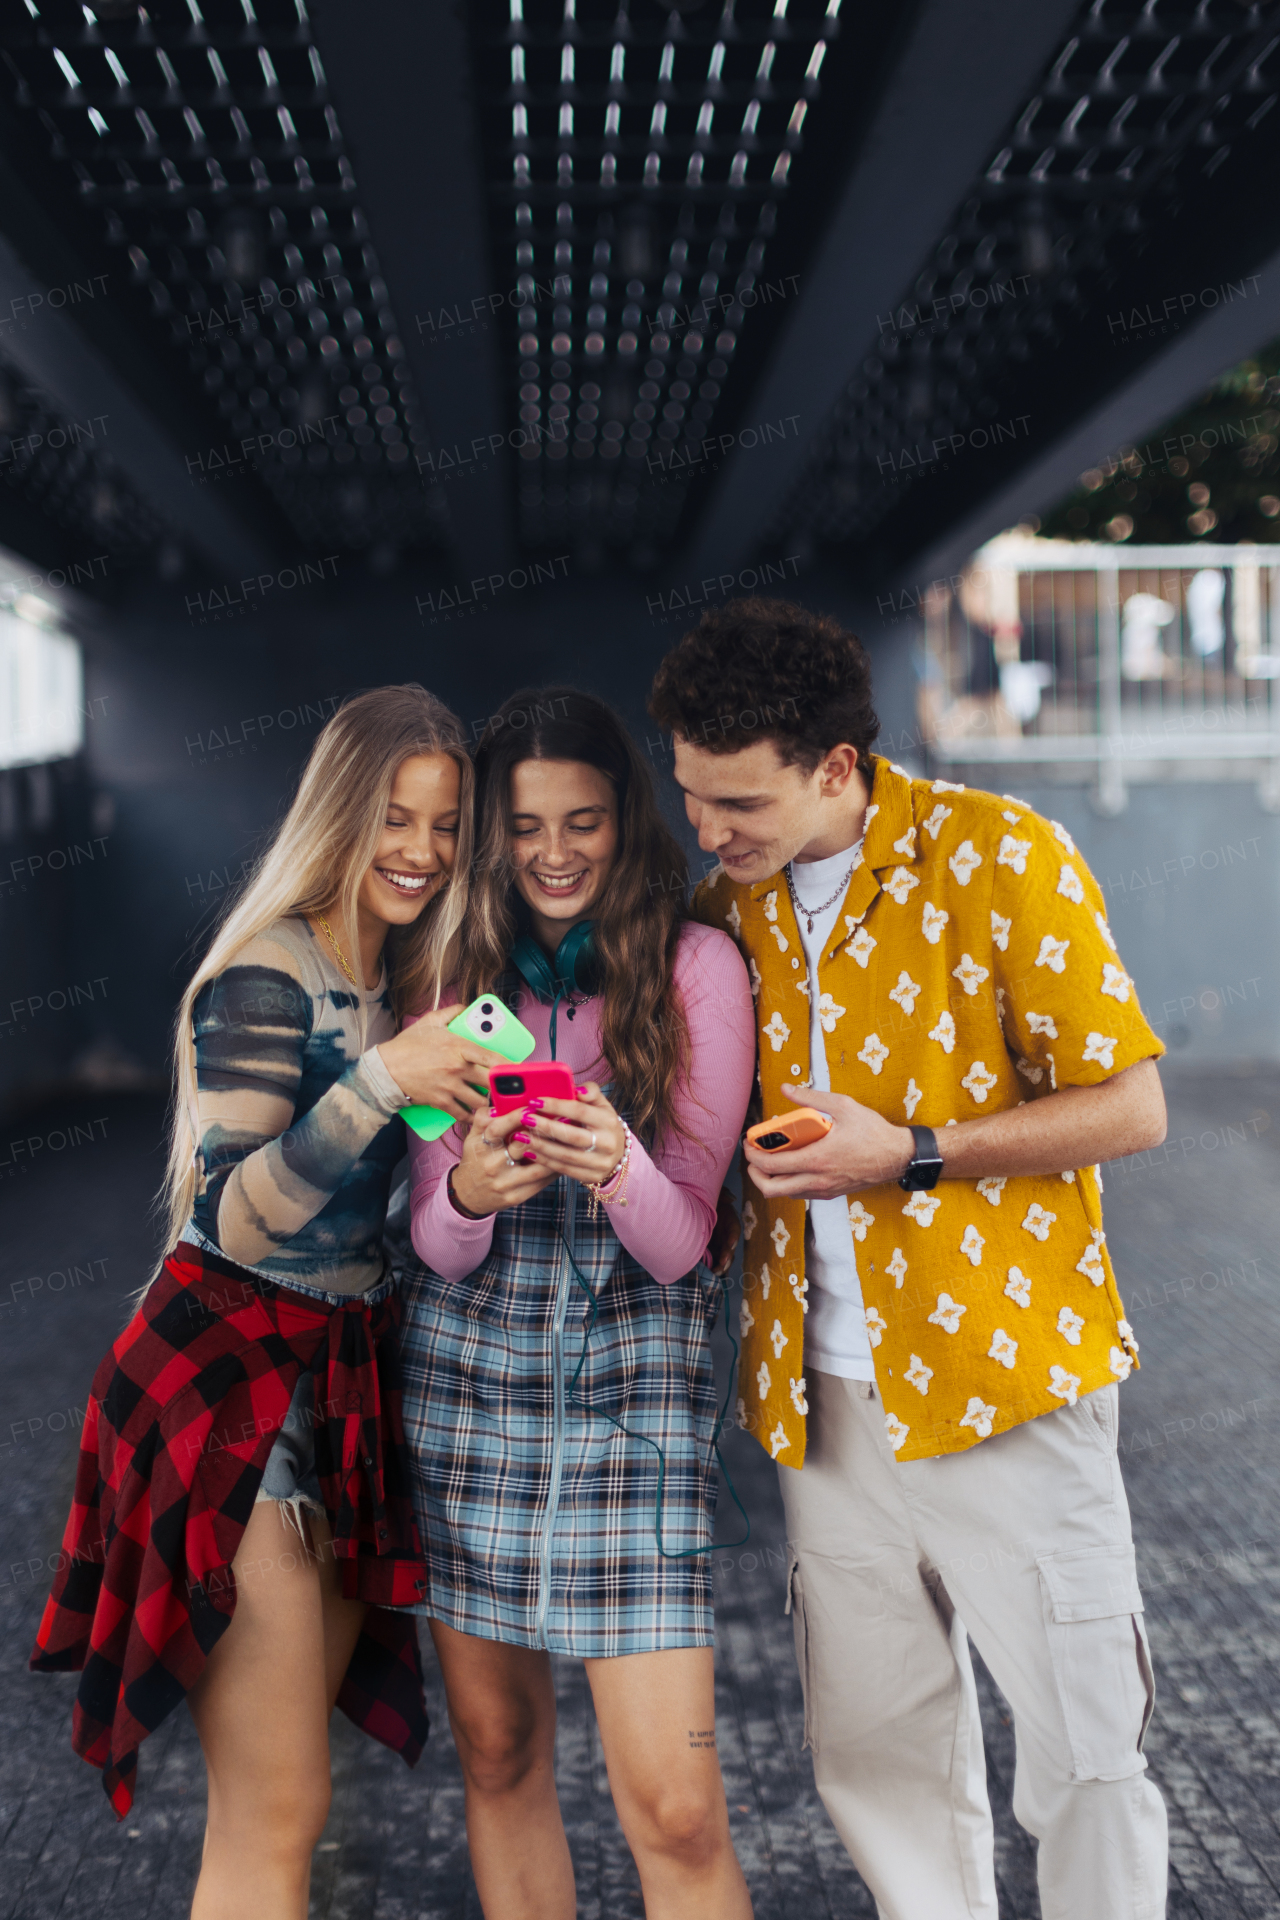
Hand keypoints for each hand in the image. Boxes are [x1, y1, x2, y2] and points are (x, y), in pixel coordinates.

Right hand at [377, 1007, 505, 1119]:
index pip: (492, 1057)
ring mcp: (449, 1087)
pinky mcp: (441, 1102)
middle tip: (509, 1088)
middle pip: (491, 1082)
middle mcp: (457, 1068)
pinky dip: (472, 1116)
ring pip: (480, 1101)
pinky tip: (477, 1115)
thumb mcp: (429, 1022)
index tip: (519, 1070)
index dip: (509, 1065)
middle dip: (502, 1087)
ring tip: (494, 1101)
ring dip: (488, 1102)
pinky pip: (463, 1114)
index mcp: (458, 1047)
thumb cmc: (407, 1045)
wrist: (385, 1070)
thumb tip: (465, 1007)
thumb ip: (451, 1012)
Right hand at [451, 1102, 555, 1214]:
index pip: (497, 1128)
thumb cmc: (475, 1160)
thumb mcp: (473, 1138)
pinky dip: (555, 1169)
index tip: (533, 1106)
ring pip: (537, 1167)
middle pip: (521, 1146)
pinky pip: (541, 1182)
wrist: (468, 1195)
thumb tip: (498, 1103)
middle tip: (564, 1119)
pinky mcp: (516, 1196)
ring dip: (556, 1152)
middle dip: (544, 1132)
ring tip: (571, 1138)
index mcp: (481, 1146)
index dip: (515, 1116)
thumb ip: (483, 1118)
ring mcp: (505, 1183)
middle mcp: (492, 1165)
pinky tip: (565, 1158)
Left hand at [515, 1081, 625, 1191]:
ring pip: (566, 1156)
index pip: (580, 1112)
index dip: (556, 1106)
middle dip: (546, 1127)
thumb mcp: (601, 1105)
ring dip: (541, 1146)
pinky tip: (530, 1152)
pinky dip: (545, 1161)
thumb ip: (590, 1092)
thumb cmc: (602, 1124)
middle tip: (525, 1119)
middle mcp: (607, 1143)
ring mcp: (600, 1163)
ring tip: (522, 1137)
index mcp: (609, 1121)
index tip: (535, 1101)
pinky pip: (564, 1169)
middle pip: (572, 1136)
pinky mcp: (592, 1177)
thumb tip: (577, 1089)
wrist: (619, 1154)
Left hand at [706, 1185, 740, 1275]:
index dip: (733, 1237)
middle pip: (729, 1247)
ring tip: (715, 1272)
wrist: (691, 1208)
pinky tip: (709, 1274)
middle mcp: (725, 1235)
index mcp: (728, 1222)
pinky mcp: (711, 1252)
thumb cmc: (704, 1200)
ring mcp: (718, 1245)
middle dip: (727, 1256)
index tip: (730, 1244)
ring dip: (721, 1265)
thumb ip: (723, 1195)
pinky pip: (714, 1261)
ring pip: (724, 1257)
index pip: (734, 1229)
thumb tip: (731, 1199)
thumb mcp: (715, 1194)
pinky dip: (714, 1268)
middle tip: (722, 1263)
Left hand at [743, 1090, 913, 1199]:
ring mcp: (824, 1190)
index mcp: (816, 1160)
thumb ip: (811, 1097)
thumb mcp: (844, 1106)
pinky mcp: (831, 1193)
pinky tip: (793, 1164)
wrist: (898, 1157)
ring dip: (772, 1179)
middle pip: (771, 1189)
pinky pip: (801, 1193)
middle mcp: (818, 1180)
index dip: (752, 1155)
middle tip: (754, 1156)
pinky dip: (789, 1182)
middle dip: (754, 1174)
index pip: (771, 1165)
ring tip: (771, 1159)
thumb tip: (786, 1088)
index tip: (749, 1142)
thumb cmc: (873, 1132)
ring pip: (785, 1194)